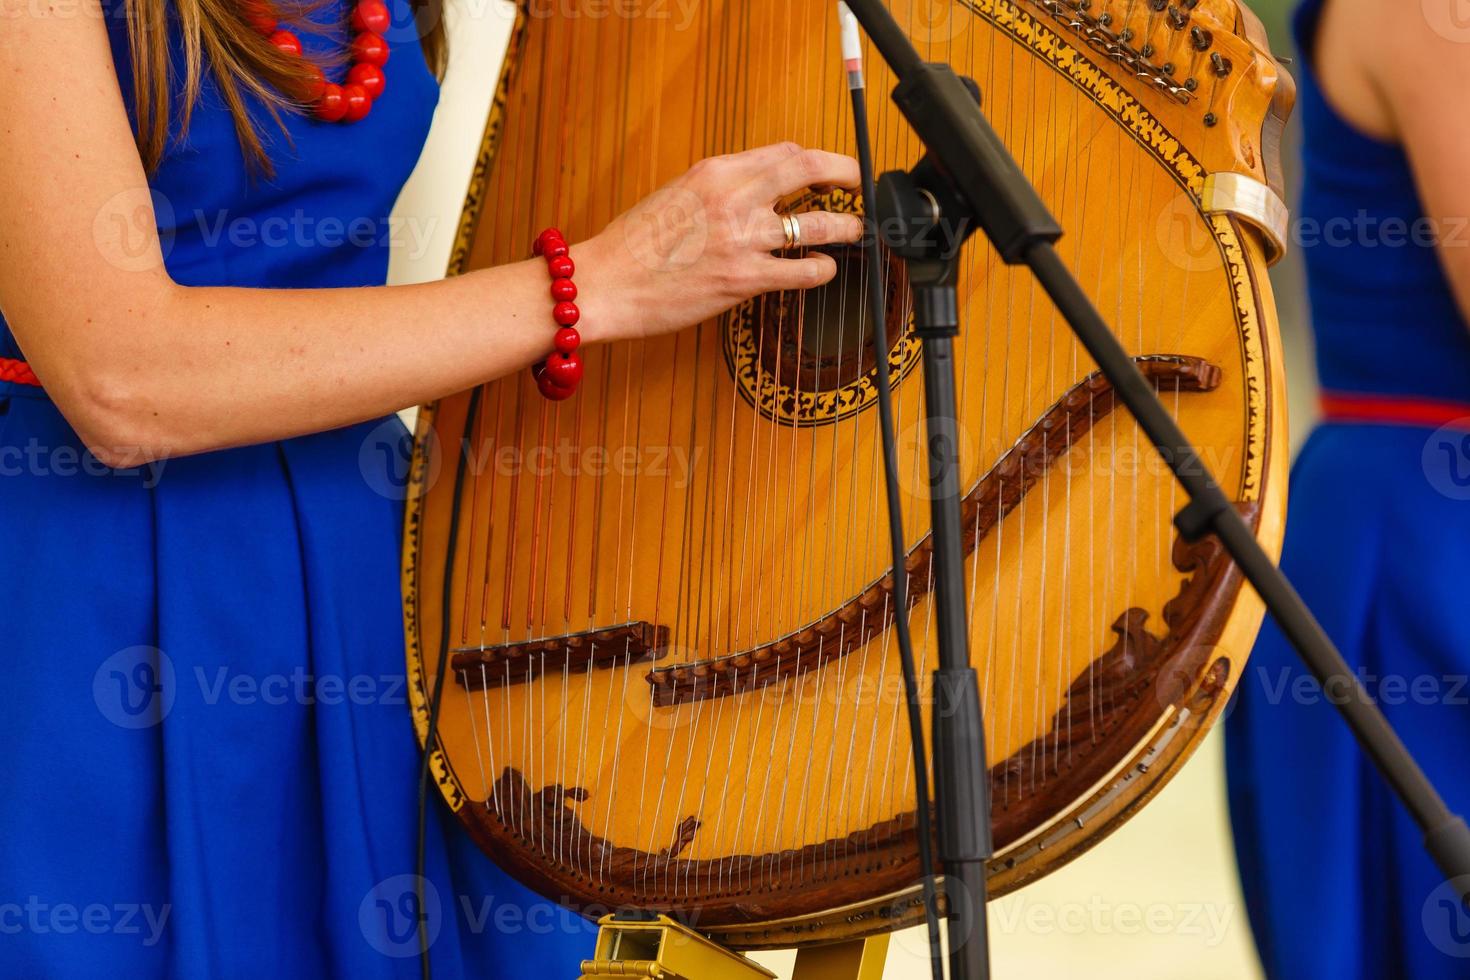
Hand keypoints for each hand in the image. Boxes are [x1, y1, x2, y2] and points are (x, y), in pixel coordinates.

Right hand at [576, 142, 863, 342]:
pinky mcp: (743, 279)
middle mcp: (733, 197)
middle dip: (846, 174)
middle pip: (810, 169)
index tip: (827, 171)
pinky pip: (802, 271)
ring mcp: (741, 239)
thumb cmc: (632, 246)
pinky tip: (823, 271)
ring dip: (846, 227)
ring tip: (856, 231)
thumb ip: (718, 190)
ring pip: (818, 224)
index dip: (814, 161)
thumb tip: (755, 195)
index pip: (783, 153)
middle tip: (860, 186)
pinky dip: (822, 270)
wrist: (604, 284)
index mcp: (715, 171)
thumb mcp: (675, 195)